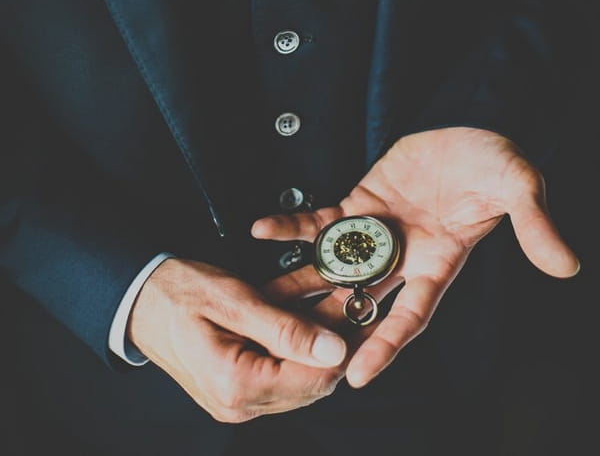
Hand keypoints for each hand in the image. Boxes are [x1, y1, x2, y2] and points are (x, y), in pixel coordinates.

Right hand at [128, 257, 347, 422]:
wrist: (140, 300)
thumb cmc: (178, 293)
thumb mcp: (235, 300)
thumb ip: (285, 327)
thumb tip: (333, 349)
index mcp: (236, 384)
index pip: (314, 379)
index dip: (345, 344)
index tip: (359, 309)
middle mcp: (238, 405)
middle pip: (311, 384)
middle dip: (335, 344)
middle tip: (349, 301)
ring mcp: (236, 404)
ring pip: (300, 382)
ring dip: (317, 346)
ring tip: (328, 304)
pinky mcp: (236, 394)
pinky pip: (281, 378)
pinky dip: (296, 350)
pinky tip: (301, 320)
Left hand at [252, 127, 579, 388]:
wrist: (468, 126)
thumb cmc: (495, 161)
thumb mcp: (519, 187)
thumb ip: (533, 224)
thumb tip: (566, 265)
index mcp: (441, 263)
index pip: (412, 315)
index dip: (386, 345)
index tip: (357, 376)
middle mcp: (405, 257)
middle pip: (363, 302)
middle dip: (328, 327)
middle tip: (290, 351)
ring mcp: (379, 232)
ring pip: (334, 268)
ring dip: (298, 285)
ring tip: (259, 304)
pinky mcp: (359, 203)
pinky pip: (321, 221)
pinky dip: (294, 226)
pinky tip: (264, 231)